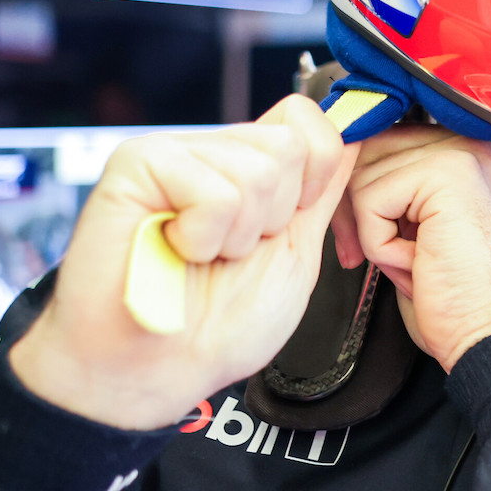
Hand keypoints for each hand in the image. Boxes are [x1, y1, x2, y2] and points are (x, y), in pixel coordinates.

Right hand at [9, 95, 355, 429]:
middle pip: (288, 146)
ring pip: (257, 170)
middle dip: (274, 218)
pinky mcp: (135, 167)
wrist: (156, 371)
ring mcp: (170, 154)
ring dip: (238, 236)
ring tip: (200, 257)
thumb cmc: (219, 325)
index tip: (287, 222)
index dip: (315, 174)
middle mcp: (208, 151)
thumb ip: (323, 192)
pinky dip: (204, 239)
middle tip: (230, 252)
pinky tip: (174, 252)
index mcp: (246, 165)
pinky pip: (214, 192)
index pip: (303, 119)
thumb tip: (355, 133)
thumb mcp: (294, 251)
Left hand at [331, 126, 490, 371]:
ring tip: (411, 261)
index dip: (361, 192)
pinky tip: (417, 263)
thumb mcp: (424, 227)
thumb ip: (398, 189)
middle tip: (368, 255)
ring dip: (371, 231)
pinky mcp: (446, 174)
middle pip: (366, 150)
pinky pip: (370, 201)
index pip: (384, 141)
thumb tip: (346, 173)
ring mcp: (461, 153)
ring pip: (362, 176)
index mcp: (468, 150)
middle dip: (353, 209)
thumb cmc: (465, 297)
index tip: (361, 236)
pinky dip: (379, 245)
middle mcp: (469, 142)